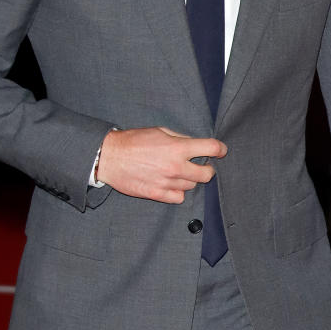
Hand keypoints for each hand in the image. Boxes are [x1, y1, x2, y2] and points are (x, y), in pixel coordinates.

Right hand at [97, 127, 226, 203]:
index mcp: (177, 148)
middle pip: (207, 174)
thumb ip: (180, 139)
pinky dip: (178, 191)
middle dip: (208, 169)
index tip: (221, 151)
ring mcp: (167, 183)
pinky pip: (179, 197)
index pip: (210, 149)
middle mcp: (175, 167)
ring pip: (192, 185)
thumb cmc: (133, 141)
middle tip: (202, 165)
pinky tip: (171, 184)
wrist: (109, 157)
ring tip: (178, 172)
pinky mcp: (157, 194)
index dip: (220, 149)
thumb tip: (195, 145)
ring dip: (189, 179)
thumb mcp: (159, 131)